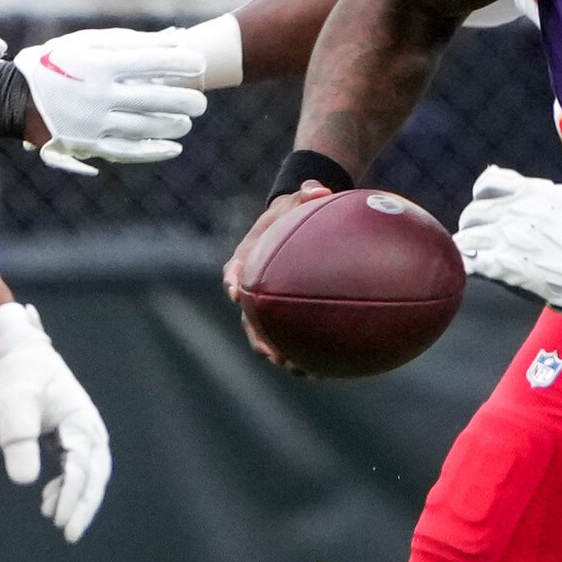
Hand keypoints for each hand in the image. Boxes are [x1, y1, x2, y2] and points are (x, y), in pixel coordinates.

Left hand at [0, 303, 109, 542]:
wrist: (22, 352)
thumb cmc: (18, 375)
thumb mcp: (13, 404)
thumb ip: (18, 440)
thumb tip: (25, 482)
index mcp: (82, 421)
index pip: (82, 468)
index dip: (72, 496)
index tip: (60, 521)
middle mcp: (90, 430)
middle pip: (95, 476)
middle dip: (84, 506)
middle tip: (70, 534)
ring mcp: (84, 433)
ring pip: (89, 474)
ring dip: (76, 497)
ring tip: (54, 518)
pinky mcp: (73, 436)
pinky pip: (78, 467)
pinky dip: (68, 485)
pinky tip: (49, 498)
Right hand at [17, 28, 208, 175]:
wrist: (18, 97)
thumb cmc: (61, 62)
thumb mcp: (89, 44)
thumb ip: (132, 41)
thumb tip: (177, 39)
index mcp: (97, 65)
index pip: (150, 62)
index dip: (180, 62)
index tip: (200, 63)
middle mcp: (96, 94)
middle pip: (154, 99)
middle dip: (185, 100)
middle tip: (201, 101)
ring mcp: (92, 122)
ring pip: (145, 127)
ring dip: (173, 125)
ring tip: (188, 120)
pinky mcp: (89, 144)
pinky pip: (128, 151)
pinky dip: (154, 150)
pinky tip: (174, 147)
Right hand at [225, 181, 338, 364]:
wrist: (294, 219)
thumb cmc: (294, 209)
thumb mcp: (299, 197)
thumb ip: (307, 193)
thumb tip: (319, 190)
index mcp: (248, 258)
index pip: (234, 272)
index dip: (234, 283)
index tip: (237, 293)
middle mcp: (253, 285)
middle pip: (249, 317)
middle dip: (259, 338)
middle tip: (273, 354)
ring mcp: (267, 301)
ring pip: (268, 334)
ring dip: (282, 354)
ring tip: (304, 372)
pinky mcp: (285, 311)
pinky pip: (292, 334)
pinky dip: (306, 350)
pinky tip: (328, 368)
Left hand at [453, 164, 561, 315]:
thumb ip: (532, 189)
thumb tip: (494, 173)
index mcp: (534, 193)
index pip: (488, 184)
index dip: (482, 197)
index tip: (488, 209)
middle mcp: (517, 210)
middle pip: (473, 212)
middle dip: (475, 227)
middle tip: (486, 242)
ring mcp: (507, 237)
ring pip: (467, 237)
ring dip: (471, 249)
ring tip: (483, 259)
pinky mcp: (502, 264)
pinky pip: (468, 261)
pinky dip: (469, 266)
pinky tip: (477, 271)